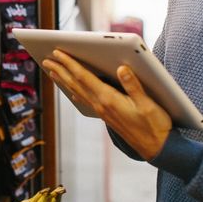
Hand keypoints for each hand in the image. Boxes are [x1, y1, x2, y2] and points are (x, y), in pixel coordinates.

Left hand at [42, 50, 172, 159]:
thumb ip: (134, 86)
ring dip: (64, 80)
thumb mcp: (148, 104)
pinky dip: (74, 91)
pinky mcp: (106, 116)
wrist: (157, 148)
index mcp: (109, 99)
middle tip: (45, 60)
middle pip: (75, 84)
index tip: (57, 53)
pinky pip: (85, 100)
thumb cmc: (155, 125)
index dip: (69, 64)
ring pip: (77, 92)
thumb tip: (122, 68)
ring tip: (52, 71)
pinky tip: (71, 90)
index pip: (84, 77)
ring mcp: (102, 111)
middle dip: (60, 70)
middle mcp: (101, 105)